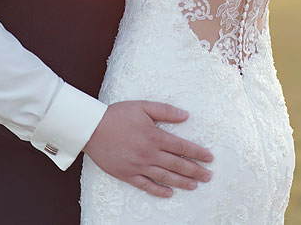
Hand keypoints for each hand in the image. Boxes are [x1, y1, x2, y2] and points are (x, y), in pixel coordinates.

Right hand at [83, 101, 212, 197]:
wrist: (91, 128)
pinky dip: (159, 191)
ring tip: (195, 186)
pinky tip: (169, 193)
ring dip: (183, 182)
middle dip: (195, 171)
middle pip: (178, 165)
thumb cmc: (116, 115)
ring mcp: (139, 166)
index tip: (209, 158)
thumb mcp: (142, 107)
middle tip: (208, 176)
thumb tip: (185, 115)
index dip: (197, 153)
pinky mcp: (128, 174)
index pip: (182, 147)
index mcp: (154, 136)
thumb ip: (165, 111)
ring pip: (166, 177)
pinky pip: (146, 185)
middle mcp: (150, 153)